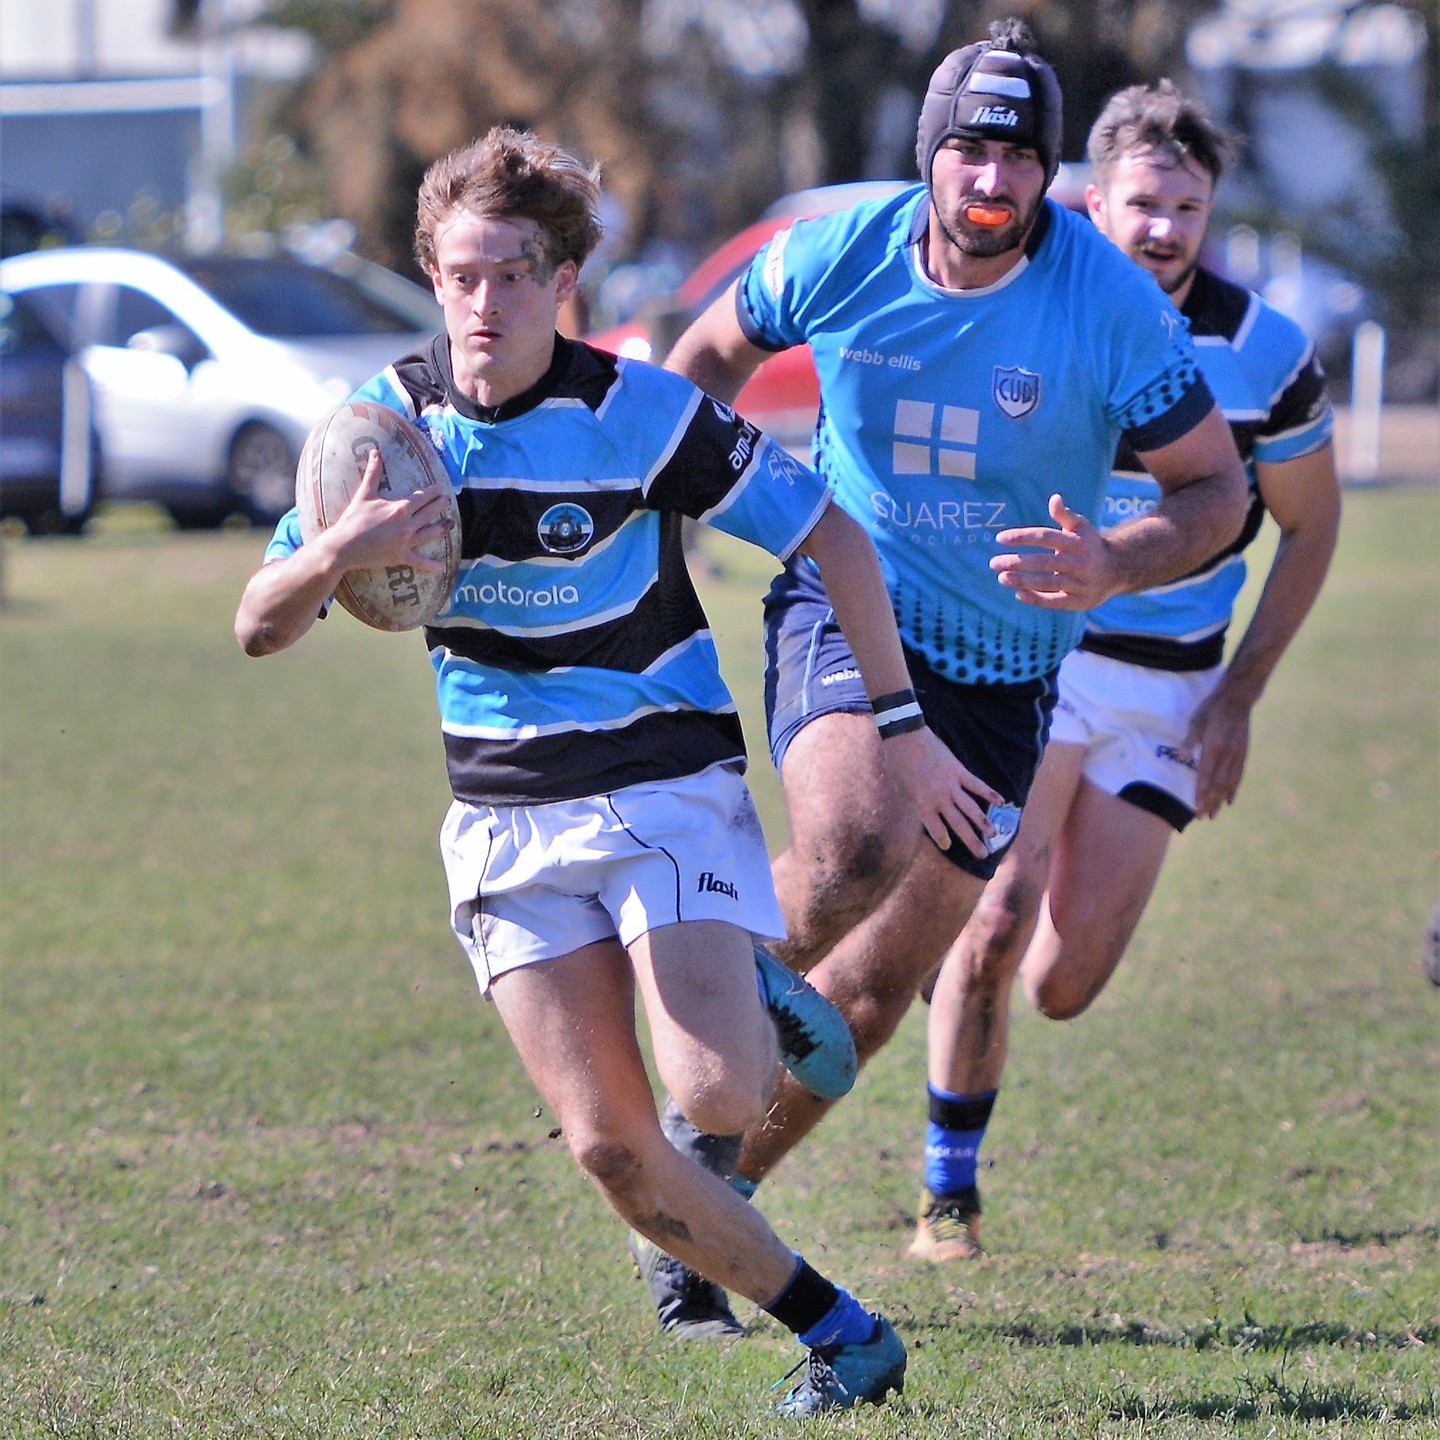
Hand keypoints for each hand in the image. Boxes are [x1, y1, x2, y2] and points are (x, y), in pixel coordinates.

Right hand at [326, 447, 454, 573]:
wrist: (344, 546)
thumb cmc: (353, 519)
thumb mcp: (364, 494)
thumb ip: (373, 473)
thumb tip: (375, 452)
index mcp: (400, 508)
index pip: (421, 497)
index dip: (432, 492)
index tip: (440, 489)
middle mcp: (407, 524)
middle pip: (429, 513)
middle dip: (440, 506)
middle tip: (448, 501)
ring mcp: (406, 542)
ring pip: (430, 534)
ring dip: (441, 528)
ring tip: (450, 525)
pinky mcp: (401, 556)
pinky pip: (420, 561)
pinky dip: (431, 565)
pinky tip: (441, 566)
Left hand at [882, 725, 1002, 857]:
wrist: (905, 737)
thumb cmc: (899, 764)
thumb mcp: (902, 789)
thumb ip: (916, 803)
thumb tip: (927, 815)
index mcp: (921, 805)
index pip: (936, 829)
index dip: (942, 839)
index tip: (948, 846)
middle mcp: (938, 798)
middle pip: (958, 824)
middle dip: (971, 841)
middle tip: (983, 854)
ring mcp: (950, 784)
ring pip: (971, 808)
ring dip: (983, 822)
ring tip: (994, 834)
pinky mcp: (958, 770)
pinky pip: (977, 784)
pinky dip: (989, 793)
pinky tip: (1001, 802)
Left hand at [990, 493, 1114, 610]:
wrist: (1117, 570)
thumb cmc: (1089, 545)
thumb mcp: (1081, 527)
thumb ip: (1065, 515)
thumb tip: (1054, 498)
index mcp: (1075, 542)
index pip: (1045, 537)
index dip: (1022, 537)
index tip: (1000, 538)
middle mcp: (1078, 562)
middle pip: (1043, 562)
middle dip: (1017, 562)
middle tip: (993, 563)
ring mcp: (1079, 583)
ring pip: (1047, 582)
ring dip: (1023, 581)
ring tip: (1002, 578)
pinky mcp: (1079, 601)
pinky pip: (1055, 601)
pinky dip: (1036, 598)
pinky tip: (1018, 594)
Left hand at [1183, 680, 1251, 819]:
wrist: (1238, 699)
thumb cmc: (1212, 709)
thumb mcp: (1196, 720)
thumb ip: (1190, 740)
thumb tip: (1181, 756)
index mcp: (1214, 747)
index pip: (1206, 775)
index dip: (1201, 793)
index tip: (1197, 808)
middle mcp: (1227, 754)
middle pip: (1218, 783)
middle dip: (1210, 801)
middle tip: (1204, 817)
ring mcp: (1237, 755)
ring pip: (1229, 782)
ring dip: (1221, 799)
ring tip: (1215, 814)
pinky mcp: (1243, 753)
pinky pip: (1238, 775)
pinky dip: (1234, 789)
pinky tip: (1230, 800)